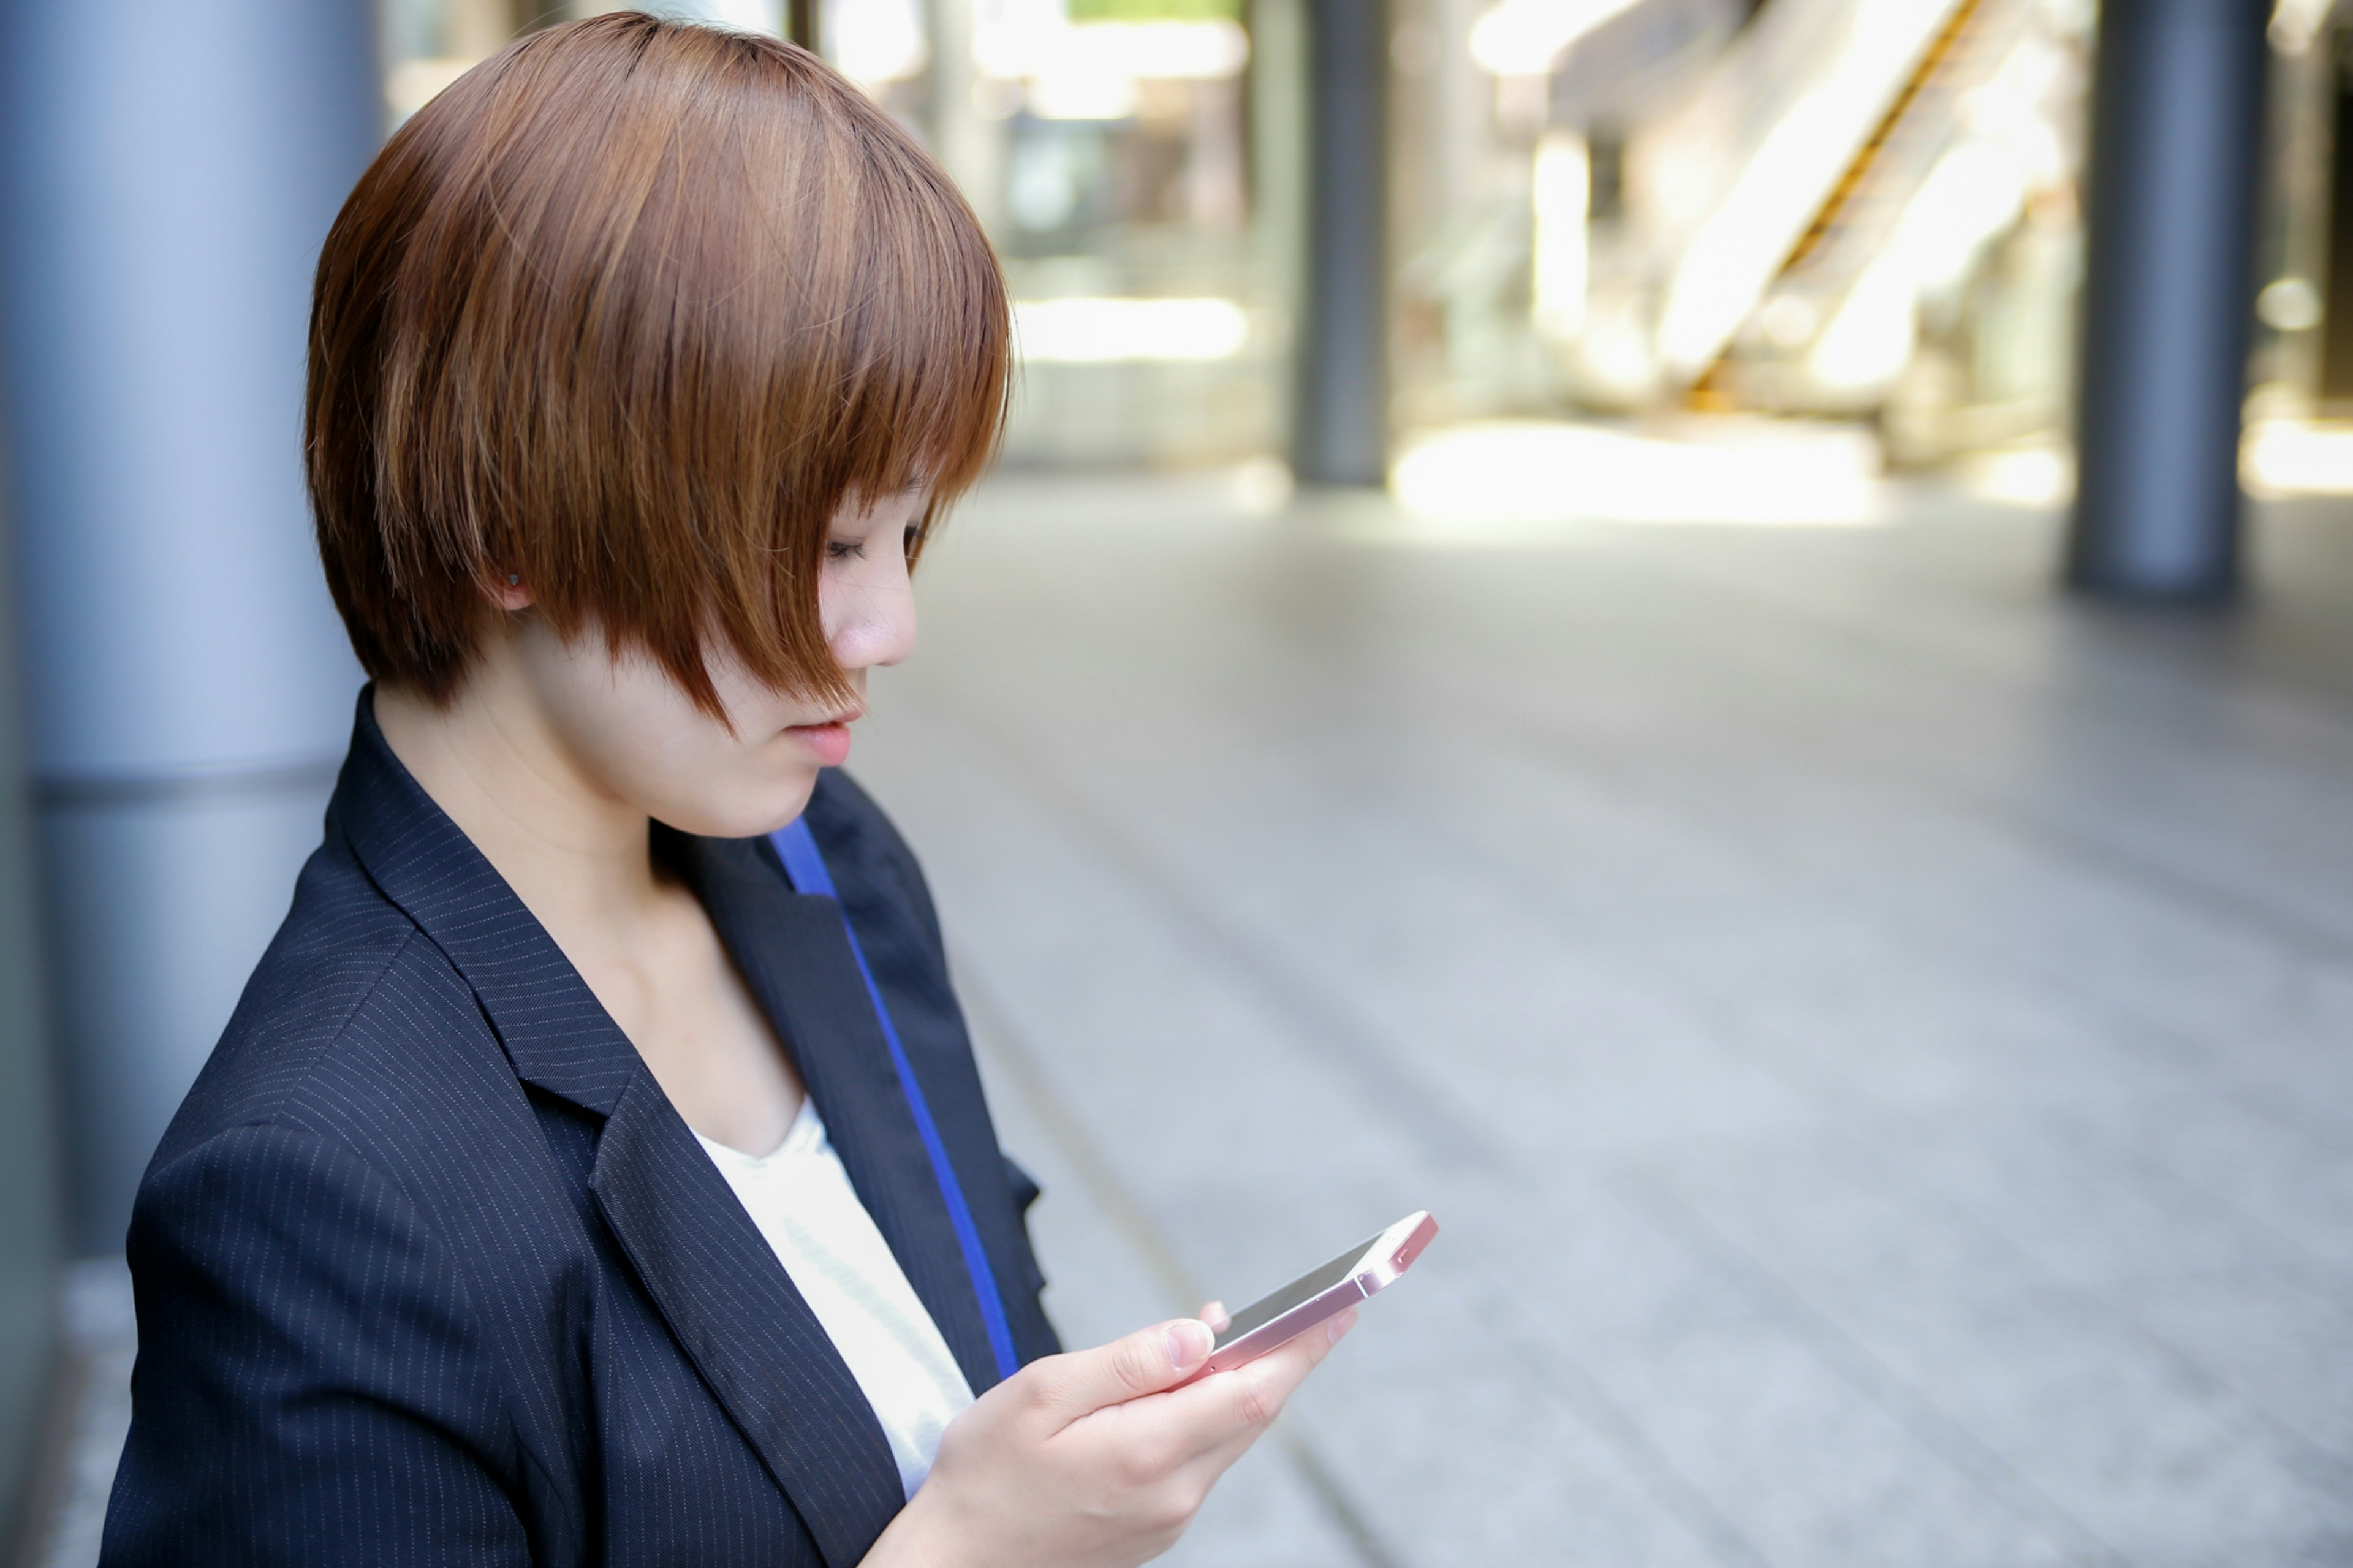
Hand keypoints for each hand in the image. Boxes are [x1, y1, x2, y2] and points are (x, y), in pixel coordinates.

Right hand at [867, 1305, 1354, 1567]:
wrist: (953, 1565)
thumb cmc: (984, 1473)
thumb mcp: (1041, 1395)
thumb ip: (1128, 1363)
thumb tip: (1201, 1332)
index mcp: (1148, 1453)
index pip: (1253, 1390)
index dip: (1304, 1345)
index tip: (1343, 1306)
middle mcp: (1174, 1494)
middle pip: (1253, 1412)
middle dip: (1282, 1355)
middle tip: (1310, 1305)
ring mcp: (1168, 1518)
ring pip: (1227, 1436)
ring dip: (1237, 1383)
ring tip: (1222, 1334)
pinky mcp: (1155, 1528)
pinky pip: (1199, 1460)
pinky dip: (1205, 1415)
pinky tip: (1181, 1387)